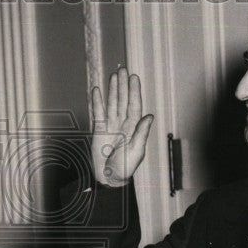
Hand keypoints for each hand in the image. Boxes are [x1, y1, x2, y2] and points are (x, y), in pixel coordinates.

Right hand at [90, 67, 153, 186]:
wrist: (108, 177)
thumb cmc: (125, 168)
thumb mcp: (136, 151)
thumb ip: (141, 133)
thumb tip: (149, 116)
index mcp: (133, 127)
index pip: (134, 104)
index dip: (134, 91)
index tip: (134, 78)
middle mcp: (123, 123)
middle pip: (123, 100)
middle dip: (123, 85)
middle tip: (123, 69)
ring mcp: (111, 125)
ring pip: (112, 103)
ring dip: (113, 89)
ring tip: (113, 75)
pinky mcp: (99, 129)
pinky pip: (98, 112)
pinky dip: (97, 101)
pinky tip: (98, 90)